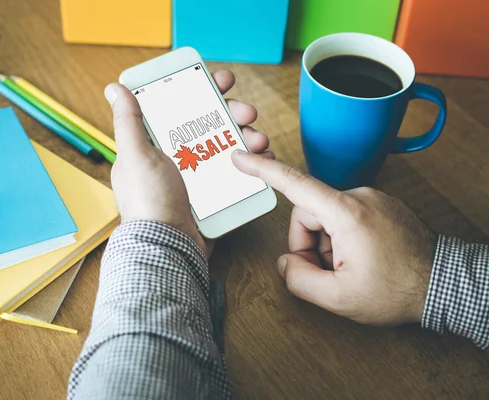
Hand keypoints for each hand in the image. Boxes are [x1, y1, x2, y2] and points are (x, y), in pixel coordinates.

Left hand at [104, 70, 272, 256]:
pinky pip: (237, 173)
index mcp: (157, 145)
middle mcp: (178, 158)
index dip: (202, 91)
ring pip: (227, 146)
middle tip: (247, 110)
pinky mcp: (215, 194)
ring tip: (259, 139)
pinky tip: (263, 157)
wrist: (169, 246)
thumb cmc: (148, 201)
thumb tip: (116, 89)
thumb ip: (128, 121)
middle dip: (232, 112)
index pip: (181, 108)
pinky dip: (252, 163)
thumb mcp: (136, 155)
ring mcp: (198, 177)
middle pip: (210, 124)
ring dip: (247, 136)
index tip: (221, 82)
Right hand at [232, 151, 437, 325]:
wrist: (446, 285)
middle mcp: (359, 196)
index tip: (240, 157)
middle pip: (308, 213)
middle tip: (327, 274)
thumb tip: (286, 262)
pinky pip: (345, 217)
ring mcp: (372, 199)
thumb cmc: (398, 291)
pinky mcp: (380, 205)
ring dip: (327, 245)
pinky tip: (360, 260)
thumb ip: (299, 279)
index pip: (294, 184)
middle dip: (308, 245)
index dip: (262, 170)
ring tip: (348, 270)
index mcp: (346, 212)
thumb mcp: (340, 298)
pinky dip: (342, 239)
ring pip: (326, 217)